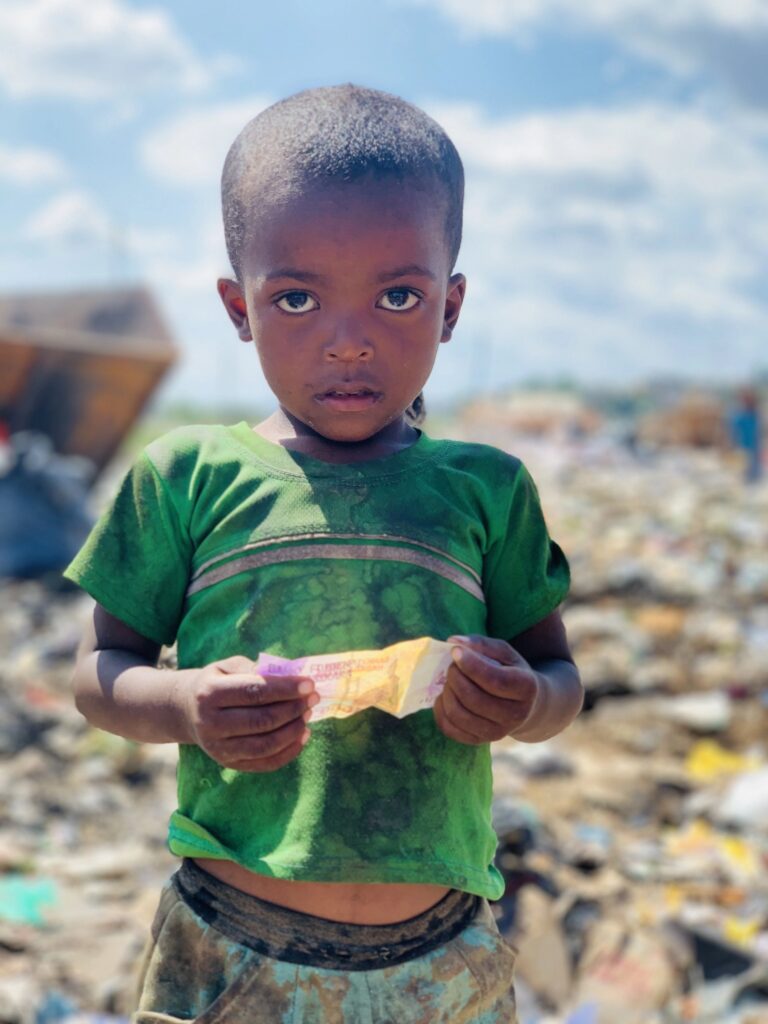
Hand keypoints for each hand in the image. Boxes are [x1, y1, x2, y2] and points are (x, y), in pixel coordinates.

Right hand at [177, 656, 317, 770]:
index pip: (254, 692)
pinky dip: (289, 751)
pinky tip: (302, 735)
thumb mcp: (229, 666)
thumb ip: (256, 668)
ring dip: (294, 730)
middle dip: (293, 708)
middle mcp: (211, 724)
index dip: (285, 689)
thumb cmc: (218, 682)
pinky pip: (265, 763)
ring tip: (308, 715)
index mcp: (210, 694)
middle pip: (262, 720)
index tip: (309, 684)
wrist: (189, 710)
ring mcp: (219, 748)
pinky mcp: (229, 764)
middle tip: (313, 698)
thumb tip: (290, 675)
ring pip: (266, 745)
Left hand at [433, 635, 538, 744]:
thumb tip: (453, 642)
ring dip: (447, 692)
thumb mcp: (503, 652)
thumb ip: (480, 644)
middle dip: (455, 677)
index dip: (471, 665)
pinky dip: (440, 709)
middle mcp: (515, 715)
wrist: (524, 705)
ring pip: (459, 714)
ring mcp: (497, 732)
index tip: (455, 651)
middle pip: (473, 698)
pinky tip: (446, 695)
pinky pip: (449, 727)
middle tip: (452, 666)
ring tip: (450, 680)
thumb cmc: (510, 671)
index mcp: (526, 688)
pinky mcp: (479, 741)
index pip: (494, 680)